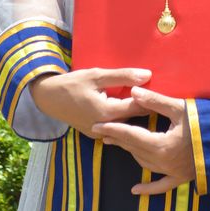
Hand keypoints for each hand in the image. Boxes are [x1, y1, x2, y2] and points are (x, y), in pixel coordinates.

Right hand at [29, 67, 150, 136]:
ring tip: (144, 101)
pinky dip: (122, 119)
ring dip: (133, 113)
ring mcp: (99, 134)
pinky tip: (127, 109)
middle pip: (132, 118)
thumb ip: (123, 76)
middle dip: (144, 107)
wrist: (48, 98)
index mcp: (106, 113)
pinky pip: (114, 127)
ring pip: (124, 124)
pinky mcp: (94, 135)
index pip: (137, 108)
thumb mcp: (97, 75)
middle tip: (156, 97)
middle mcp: (104, 127)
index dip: (150, 99)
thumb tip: (147, 75)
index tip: (161, 91)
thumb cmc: (72, 83)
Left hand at [93, 86, 195, 195]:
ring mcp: (172, 173)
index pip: (130, 135)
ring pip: (143, 163)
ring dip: (129, 153)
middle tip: (101, 132)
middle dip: (117, 139)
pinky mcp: (182, 179)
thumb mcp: (181, 108)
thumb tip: (133, 92)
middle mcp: (163, 162)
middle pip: (133, 149)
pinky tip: (135, 190)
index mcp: (161, 145)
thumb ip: (155, 101)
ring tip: (117, 143)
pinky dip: (148, 188)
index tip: (96, 126)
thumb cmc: (207, 123)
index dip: (112, 129)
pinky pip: (161, 186)